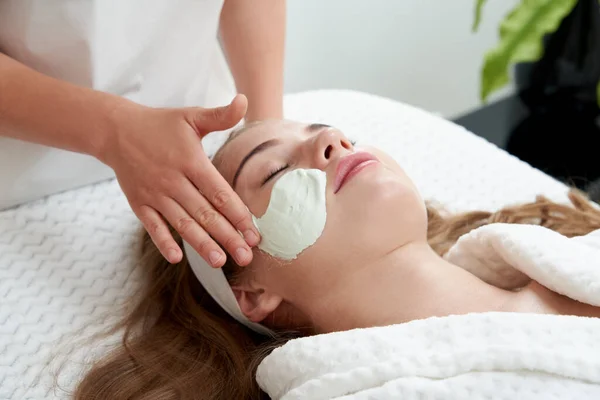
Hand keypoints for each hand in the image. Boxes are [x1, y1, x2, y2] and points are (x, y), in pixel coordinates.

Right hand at [102, 95, 259, 266]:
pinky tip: (177, 258)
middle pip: (205, 214)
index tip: (254, 233)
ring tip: (220, 262)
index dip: (239, 215)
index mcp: (191, 161)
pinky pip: (152, 226)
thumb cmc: (160, 125)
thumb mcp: (191, 117)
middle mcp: (173, 181)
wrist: (116, 130)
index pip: (220, 193)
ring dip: (202, 245)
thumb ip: (220, 115)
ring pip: (182, 224)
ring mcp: (155, 194)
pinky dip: (163, 241)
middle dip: (227, 237)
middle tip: (246, 257)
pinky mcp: (139, 203)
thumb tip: (244, 100)